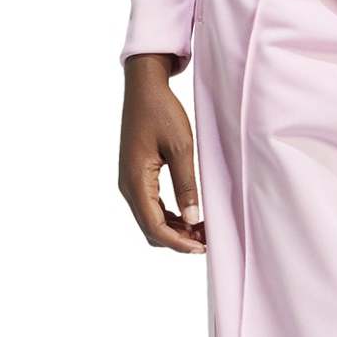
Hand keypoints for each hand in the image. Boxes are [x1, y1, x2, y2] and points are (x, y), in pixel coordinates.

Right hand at [118, 54, 205, 253]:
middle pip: (151, 229)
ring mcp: (131, 183)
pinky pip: (151, 207)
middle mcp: (128, 186)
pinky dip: (170, 217)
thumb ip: (187, 185)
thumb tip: (193, 219)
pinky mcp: (137, 177)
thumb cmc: (162, 113)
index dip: (178, 243)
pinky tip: (191, 216)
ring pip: (151, 221)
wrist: (145, 88)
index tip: (202, 248)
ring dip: (175, 230)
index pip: (154, 226)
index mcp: (136, 180)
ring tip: (203, 230)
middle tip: (207, 240)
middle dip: (178, 240)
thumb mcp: (181, 148)